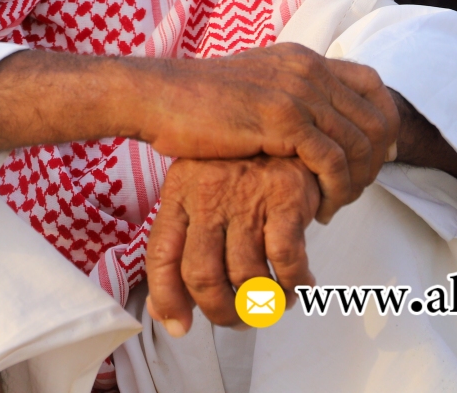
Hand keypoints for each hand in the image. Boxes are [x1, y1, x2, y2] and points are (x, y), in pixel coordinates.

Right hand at [141, 44, 397, 222]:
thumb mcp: (252, 85)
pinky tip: (320, 210)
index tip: (376, 155)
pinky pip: (334, 162)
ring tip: (335, 205)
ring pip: (360, 143)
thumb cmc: (195, 102)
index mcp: (303, 59)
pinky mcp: (284, 121)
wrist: (157, 97)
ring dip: (356, 183)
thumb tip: (311, 119)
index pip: (372, 83)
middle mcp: (308, 70)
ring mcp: (298, 93)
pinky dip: (336, 191)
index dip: (383, 120)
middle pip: (376, 117)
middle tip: (354, 192)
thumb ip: (286, 94)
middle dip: (374, 162)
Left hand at [145, 156, 319, 333]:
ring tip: (270, 305)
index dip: (166, 299)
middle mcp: (208, 193)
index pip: (161, 255)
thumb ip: (181, 248)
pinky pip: (284, 259)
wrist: (287, 129)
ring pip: (244, 274)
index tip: (179, 326)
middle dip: (220, 311)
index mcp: (179, 192)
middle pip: (201, 274)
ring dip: (260, 304)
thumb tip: (163, 310)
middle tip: (236, 319)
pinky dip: (291, 284)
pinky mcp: (285, 197)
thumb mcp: (199, 195)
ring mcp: (246, 195)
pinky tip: (294, 285)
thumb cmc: (239, 170)